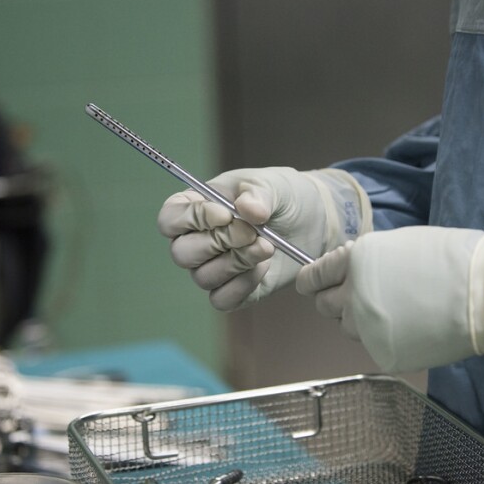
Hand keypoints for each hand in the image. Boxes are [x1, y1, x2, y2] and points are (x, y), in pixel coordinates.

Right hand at [157, 167, 371, 310]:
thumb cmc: (284, 195)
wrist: (314, 220)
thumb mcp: (273, 184)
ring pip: (203, 278)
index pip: (170, 220)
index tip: (226, 214)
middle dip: (218, 243)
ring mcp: (213, 268)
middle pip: (182, 254)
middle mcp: (196, 241)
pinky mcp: (234, 291)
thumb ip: (258, 194)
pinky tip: (264, 267)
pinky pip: (222, 299)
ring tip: (267, 246)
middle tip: (252, 232)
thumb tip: (247, 211)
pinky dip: (243, 285)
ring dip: (236, 263)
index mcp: (195, 207)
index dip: (192, 219)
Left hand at [296, 226, 483, 371]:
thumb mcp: (399, 244)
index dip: (312, 280)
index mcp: (355, 259)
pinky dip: (384, 338)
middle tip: (357, 297)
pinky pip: (373, 346)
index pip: (313, 276)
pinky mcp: (385, 353)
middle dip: (334, 300)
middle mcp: (353, 294)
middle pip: (323, 306)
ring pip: (347, 328)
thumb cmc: (451, 258)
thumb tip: (348, 270)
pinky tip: (410, 326)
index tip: (313, 284)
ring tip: (393, 309)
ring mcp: (368, 327)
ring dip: (359, 320)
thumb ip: (366, 259)